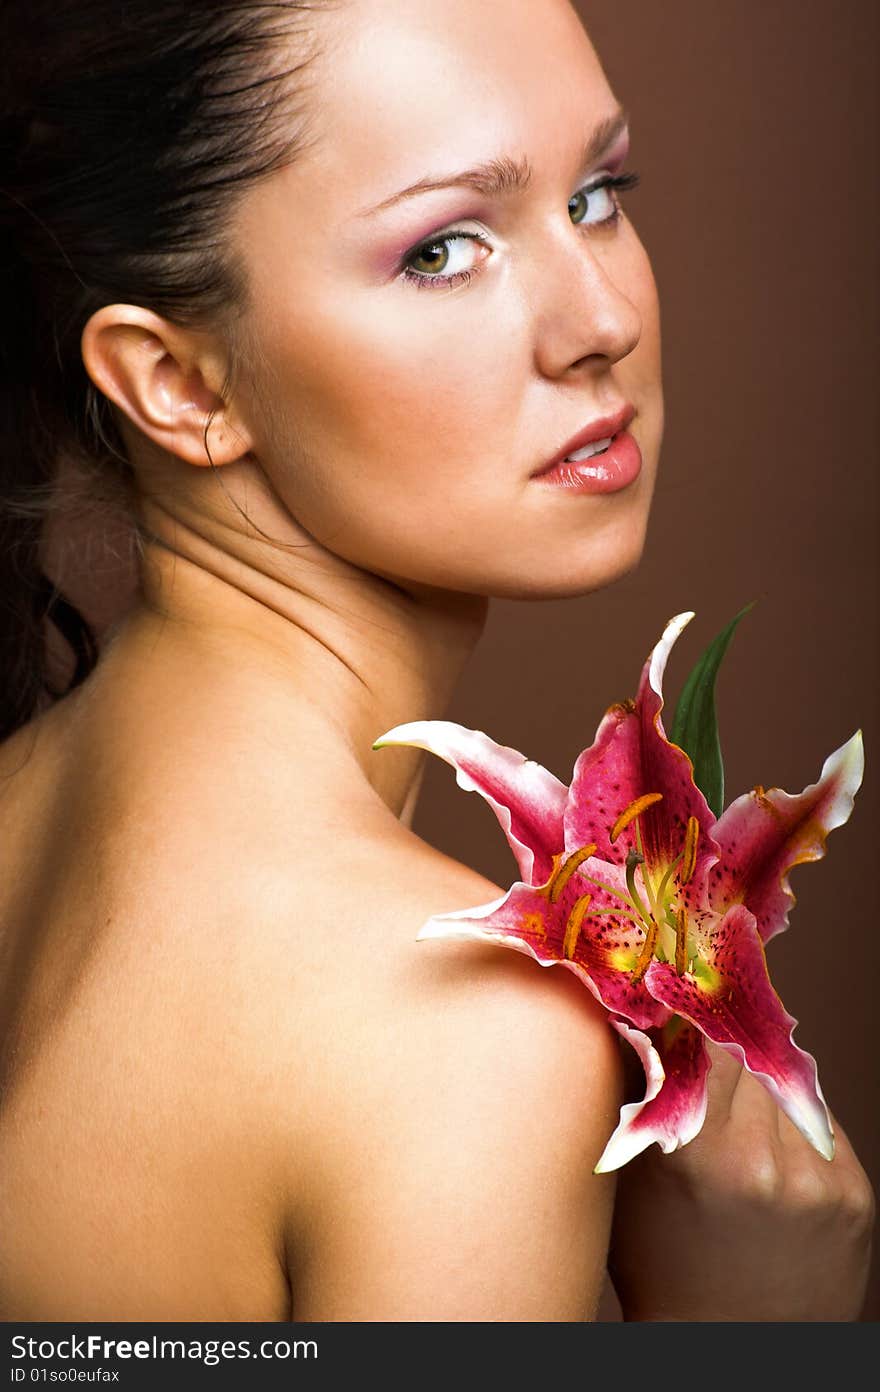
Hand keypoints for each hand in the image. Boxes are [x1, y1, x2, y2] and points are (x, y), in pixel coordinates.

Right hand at [607, 1040, 874, 1320]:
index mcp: (694, 1156)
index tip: (683, 1019)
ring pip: (787, 1090)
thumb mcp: (633, 1183)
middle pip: (747, 1063)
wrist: (733, 1351)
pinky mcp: (854, 1195)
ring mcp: (813, 1180)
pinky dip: (797, 1126)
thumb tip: (645, 1021)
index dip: (692, 1030)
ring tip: (741, 1131)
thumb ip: (644, 1099)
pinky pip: (822, 1125)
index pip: (704, 1045)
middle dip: (727, 1066)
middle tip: (710, 1081)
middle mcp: (759, 1162)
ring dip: (763, 1095)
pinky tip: (774, 1156)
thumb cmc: (665, 1265)